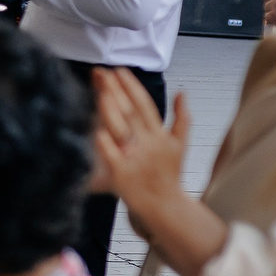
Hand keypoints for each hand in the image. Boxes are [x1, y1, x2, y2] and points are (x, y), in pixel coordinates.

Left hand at [92, 67, 188, 212]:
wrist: (164, 205)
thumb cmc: (168, 173)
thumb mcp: (179, 144)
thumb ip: (182, 118)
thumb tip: (182, 92)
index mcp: (160, 135)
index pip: (145, 105)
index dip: (132, 86)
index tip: (120, 70)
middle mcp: (149, 144)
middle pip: (131, 112)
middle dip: (118, 91)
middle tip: (104, 72)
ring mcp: (135, 158)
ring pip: (122, 129)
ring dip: (112, 109)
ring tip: (101, 90)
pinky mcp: (121, 173)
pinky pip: (110, 153)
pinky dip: (103, 140)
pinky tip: (93, 125)